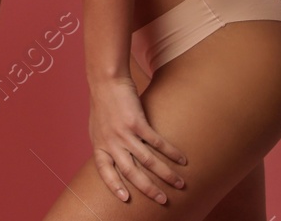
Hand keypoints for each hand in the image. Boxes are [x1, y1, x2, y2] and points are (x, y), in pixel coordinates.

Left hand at [88, 77, 187, 204]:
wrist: (106, 80)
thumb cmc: (103, 104)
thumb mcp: (98, 128)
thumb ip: (106, 144)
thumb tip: (115, 160)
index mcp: (99, 145)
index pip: (105, 171)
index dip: (114, 185)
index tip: (126, 198)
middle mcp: (110, 142)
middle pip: (130, 172)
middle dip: (148, 188)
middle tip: (163, 200)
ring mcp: (123, 133)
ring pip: (147, 161)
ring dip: (165, 174)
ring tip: (180, 183)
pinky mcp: (136, 122)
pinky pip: (156, 143)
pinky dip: (170, 152)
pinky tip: (182, 159)